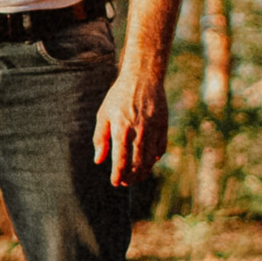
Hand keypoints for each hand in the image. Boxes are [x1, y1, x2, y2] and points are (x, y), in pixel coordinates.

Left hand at [93, 60, 168, 188]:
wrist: (143, 78)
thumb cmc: (118, 97)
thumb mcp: (103, 115)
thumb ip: (100, 139)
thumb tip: (98, 161)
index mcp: (121, 131)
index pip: (120, 162)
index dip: (118, 176)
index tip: (115, 182)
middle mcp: (138, 133)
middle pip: (137, 165)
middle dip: (130, 178)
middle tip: (125, 182)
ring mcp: (153, 130)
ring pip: (150, 160)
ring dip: (142, 172)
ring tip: (136, 177)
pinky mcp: (163, 127)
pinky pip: (160, 149)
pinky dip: (154, 159)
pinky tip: (148, 162)